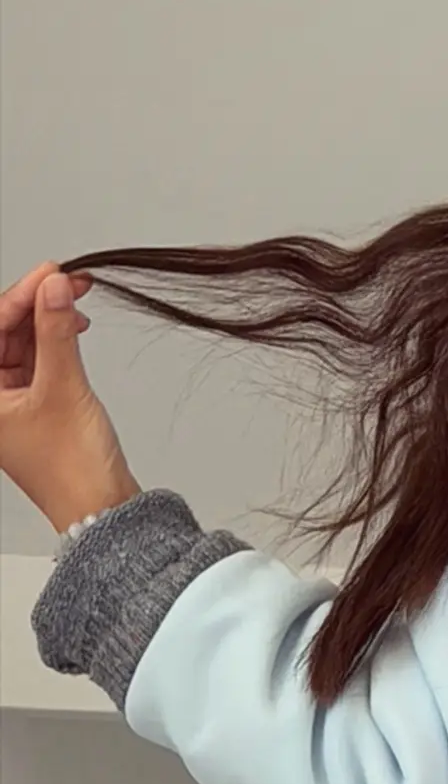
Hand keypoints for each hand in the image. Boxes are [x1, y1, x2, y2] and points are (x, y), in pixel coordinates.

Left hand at [0, 262, 139, 533]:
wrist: (101, 509)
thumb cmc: (72, 469)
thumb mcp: (64, 388)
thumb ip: (56, 331)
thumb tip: (53, 287)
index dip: (18, 296)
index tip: (50, 274)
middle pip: (1, 333)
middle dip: (33, 303)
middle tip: (66, 281)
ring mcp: (9, 400)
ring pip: (20, 342)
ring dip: (45, 318)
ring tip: (75, 298)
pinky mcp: (33, 404)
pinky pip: (36, 359)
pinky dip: (53, 339)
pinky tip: (72, 325)